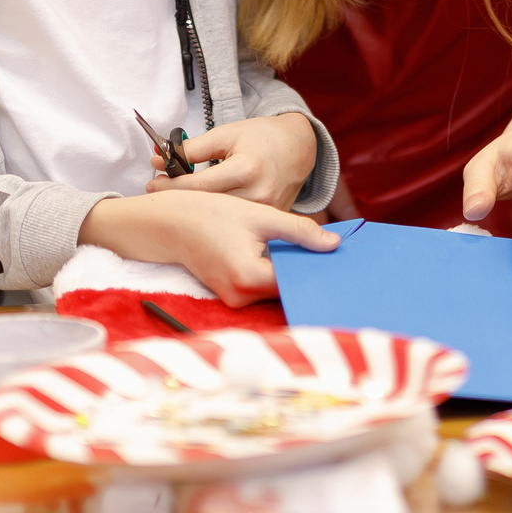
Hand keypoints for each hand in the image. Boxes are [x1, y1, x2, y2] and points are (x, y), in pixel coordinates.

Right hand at [80, 189, 338, 306]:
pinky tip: (291, 254)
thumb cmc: (210, 214)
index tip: (344, 262)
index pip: (299, 282)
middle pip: (288, 288)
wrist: (167, 223)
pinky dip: (276, 272)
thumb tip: (334, 245)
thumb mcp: (259, 215)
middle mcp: (241, 296)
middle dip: (310, 270)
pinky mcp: (231, 294)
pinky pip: (262, 286)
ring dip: (293, 270)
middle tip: (338, 253)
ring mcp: (234, 299)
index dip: (322, 271)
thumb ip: (298, 230)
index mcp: (250, 277)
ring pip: (276, 288)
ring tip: (317, 250)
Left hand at [145, 113, 319, 210]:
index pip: (198, 186)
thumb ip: (193, 148)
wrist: (298, 147)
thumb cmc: (261, 137)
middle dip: (179, 199)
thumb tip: (159, 159)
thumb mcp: (226, 134)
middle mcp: (257, 193)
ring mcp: (265, 211)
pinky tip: (203, 210)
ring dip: (197, 210)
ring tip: (178, 201)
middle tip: (158, 192)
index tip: (152, 184)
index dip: (170, 186)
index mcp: (246, 168)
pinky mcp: (270, 220)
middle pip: (207, 206)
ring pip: (220, 219)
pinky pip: (237, 223)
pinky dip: (217, 217)